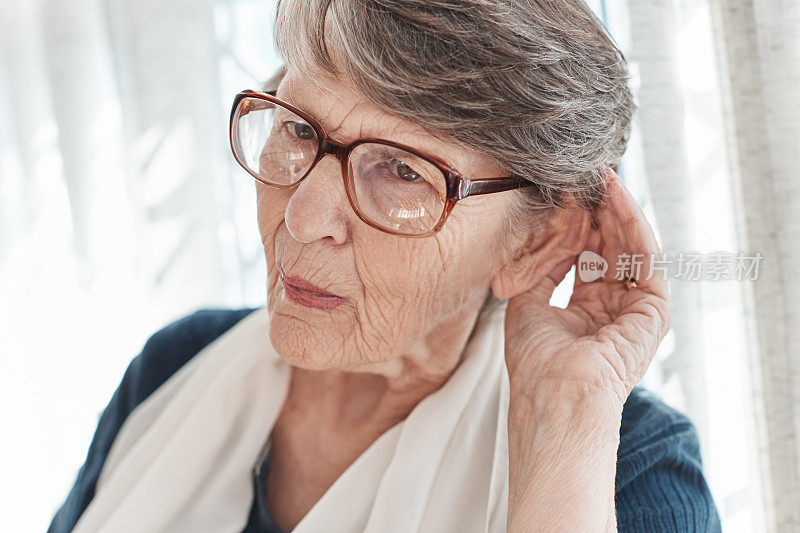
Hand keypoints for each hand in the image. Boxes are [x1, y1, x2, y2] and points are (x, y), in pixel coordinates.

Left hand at [503, 169, 669, 405]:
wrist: (554, 395)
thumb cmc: (536, 363)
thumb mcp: (526, 305)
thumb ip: (540, 271)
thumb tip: (547, 240)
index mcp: (585, 314)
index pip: (587, 259)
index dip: (578, 226)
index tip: (567, 195)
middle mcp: (613, 311)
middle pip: (611, 250)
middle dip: (599, 212)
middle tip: (587, 176)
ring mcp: (635, 311)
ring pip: (631, 249)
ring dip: (617, 211)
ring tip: (602, 178)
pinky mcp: (654, 312)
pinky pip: (645, 257)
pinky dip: (632, 225)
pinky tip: (616, 197)